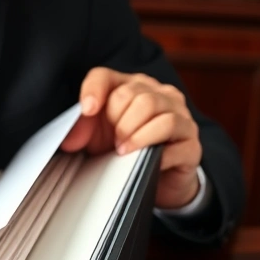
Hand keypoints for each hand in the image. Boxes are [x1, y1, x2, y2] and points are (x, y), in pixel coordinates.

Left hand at [61, 67, 202, 208]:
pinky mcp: (191, 139)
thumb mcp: (99, 140)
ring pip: (153, 107)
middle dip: (117, 121)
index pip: (105, 76)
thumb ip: (83, 132)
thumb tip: (69, 139)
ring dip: (133, 132)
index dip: (93, 90)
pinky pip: (173, 132)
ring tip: (123, 150)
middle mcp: (159, 94)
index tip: (86, 110)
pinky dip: (153, 147)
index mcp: (132, 88)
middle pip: (132, 94)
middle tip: (113, 142)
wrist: (160, 183)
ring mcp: (180, 115)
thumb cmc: (128, 152)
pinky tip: (145, 160)